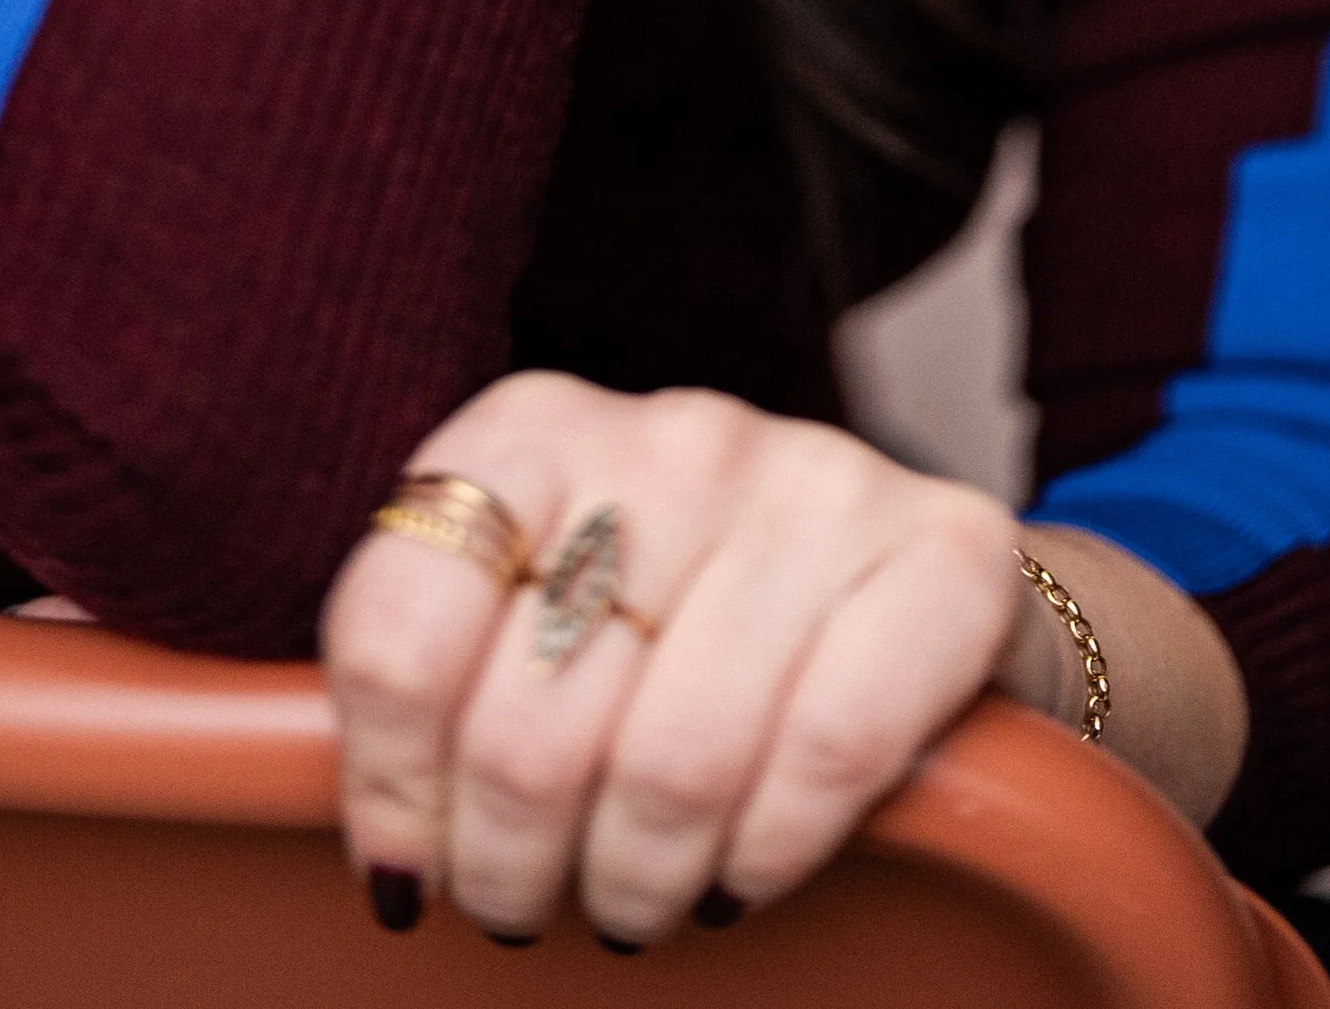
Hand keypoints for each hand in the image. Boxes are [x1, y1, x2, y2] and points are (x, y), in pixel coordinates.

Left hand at [321, 370, 1043, 948]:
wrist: (924, 581)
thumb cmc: (692, 617)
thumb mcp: (555, 603)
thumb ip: (457, 672)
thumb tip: (384, 842)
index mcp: (538, 426)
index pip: (400, 625)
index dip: (388, 782)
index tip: (408, 864)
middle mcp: (676, 433)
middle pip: (527, 722)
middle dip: (508, 862)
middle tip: (521, 902)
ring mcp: (815, 481)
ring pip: (673, 762)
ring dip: (634, 879)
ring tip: (629, 901)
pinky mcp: (945, 551)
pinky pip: (827, 754)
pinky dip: (768, 852)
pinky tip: (740, 875)